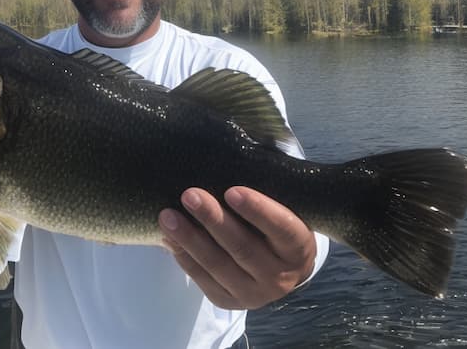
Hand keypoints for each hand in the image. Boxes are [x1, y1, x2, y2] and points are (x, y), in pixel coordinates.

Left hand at [158, 186, 315, 309]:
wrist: (280, 268)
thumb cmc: (276, 226)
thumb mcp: (282, 211)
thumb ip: (263, 195)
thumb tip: (224, 166)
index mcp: (299, 248)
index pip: (281, 228)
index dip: (257, 210)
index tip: (232, 191)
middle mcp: (280, 276)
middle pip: (243, 248)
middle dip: (213, 220)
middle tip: (189, 195)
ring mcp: (254, 294)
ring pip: (218, 265)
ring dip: (190, 239)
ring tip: (167, 216)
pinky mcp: (230, 301)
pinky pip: (203, 279)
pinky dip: (184, 257)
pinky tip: (169, 238)